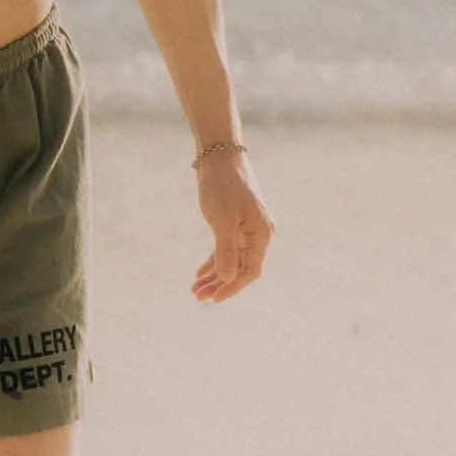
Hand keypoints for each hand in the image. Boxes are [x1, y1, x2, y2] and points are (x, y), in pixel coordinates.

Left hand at [192, 144, 272, 302]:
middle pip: (240, 268)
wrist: (218, 156)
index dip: (232, 287)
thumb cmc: (221, 186)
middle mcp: (258, 234)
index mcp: (261, 235)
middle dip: (220, 284)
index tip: (214, 299)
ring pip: (231, 260)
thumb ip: (225, 250)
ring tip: (195, 289)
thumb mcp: (221, 220)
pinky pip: (226, 248)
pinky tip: (200, 273)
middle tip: (197, 297)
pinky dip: (213, 261)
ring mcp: (246, 228)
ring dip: (214, 275)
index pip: (249, 271)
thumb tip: (227, 278)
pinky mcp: (235, 222)